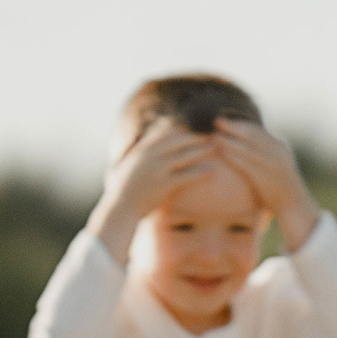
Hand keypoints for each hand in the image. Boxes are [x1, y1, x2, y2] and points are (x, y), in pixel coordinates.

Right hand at [87, 118, 217, 262]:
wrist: (120, 208)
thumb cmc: (124, 190)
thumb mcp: (128, 166)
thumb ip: (138, 154)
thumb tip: (145, 146)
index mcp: (142, 150)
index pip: (164, 133)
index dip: (180, 130)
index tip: (191, 129)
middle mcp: (150, 157)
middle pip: (178, 140)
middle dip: (195, 136)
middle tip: (210, 135)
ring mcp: (157, 170)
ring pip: (185, 155)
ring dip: (202, 150)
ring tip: (216, 147)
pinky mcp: (164, 185)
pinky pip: (186, 176)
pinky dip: (200, 173)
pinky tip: (211, 173)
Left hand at [213, 118, 321, 247]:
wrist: (295, 206)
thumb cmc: (281, 186)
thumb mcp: (276, 164)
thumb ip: (264, 153)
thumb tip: (245, 144)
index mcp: (279, 146)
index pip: (257, 130)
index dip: (239, 123)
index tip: (224, 118)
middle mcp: (277, 152)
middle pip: (251, 134)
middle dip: (233, 126)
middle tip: (216, 122)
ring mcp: (272, 165)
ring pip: (247, 147)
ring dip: (229, 140)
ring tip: (214, 136)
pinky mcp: (265, 178)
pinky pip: (246, 163)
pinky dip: (232, 155)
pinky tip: (221, 152)